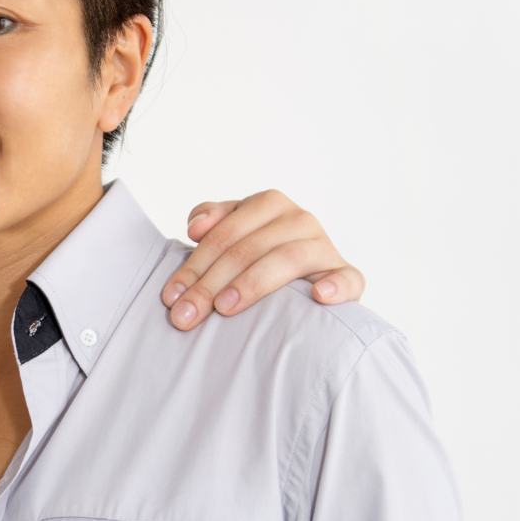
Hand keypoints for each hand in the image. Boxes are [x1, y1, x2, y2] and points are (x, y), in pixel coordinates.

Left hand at [160, 189, 363, 328]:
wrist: (310, 282)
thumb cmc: (260, 259)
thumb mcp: (234, 234)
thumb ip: (213, 221)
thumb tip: (196, 228)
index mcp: (269, 204)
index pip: (225, 233)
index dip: (194, 264)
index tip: (170, 296)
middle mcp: (300, 219)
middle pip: (249, 248)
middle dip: (210, 283)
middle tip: (186, 316)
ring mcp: (326, 247)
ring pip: (287, 258)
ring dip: (253, 283)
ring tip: (226, 308)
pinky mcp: (348, 277)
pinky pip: (347, 279)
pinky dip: (334, 286)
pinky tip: (317, 297)